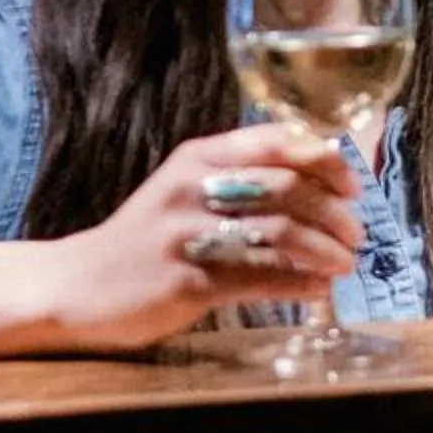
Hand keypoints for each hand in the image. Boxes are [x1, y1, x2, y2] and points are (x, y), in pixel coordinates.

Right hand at [47, 125, 360, 350]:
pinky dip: (299, 283)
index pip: (275, 141)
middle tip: (356, 235)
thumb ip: (239, 178)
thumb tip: (321, 184)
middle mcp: (192, 187)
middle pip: (286, 187)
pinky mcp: (186, 281)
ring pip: (278, 232)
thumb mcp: (184, 189)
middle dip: (333, 212)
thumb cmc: (145, 238)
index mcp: (197, 156)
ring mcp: (187, 235)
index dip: (325, 161)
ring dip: (324, 249)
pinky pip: (259, 277)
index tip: (353, 186)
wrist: (76, 285)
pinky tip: (318, 290)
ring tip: (344, 264)